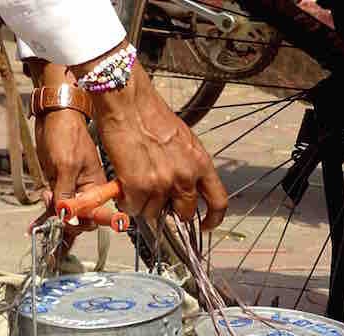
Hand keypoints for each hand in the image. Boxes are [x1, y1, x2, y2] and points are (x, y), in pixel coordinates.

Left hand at [34, 108, 106, 234]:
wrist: (53, 115)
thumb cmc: (66, 134)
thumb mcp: (66, 166)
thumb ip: (66, 193)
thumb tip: (64, 216)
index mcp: (96, 187)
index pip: (94, 216)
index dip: (81, 224)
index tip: (66, 224)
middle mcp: (85, 191)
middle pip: (78, 219)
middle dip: (63, 223)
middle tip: (51, 221)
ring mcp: (70, 188)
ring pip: (62, 214)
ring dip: (50, 220)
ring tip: (38, 223)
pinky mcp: (57, 184)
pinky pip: (53, 205)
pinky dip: (44, 214)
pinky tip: (34, 224)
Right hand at [82, 57, 227, 228]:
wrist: (128, 103)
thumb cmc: (152, 115)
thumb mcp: (184, 141)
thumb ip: (188, 166)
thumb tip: (184, 185)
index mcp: (200, 163)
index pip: (218, 201)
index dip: (213, 219)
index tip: (205, 224)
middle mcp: (185, 177)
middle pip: (185, 214)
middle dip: (171, 212)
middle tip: (158, 200)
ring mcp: (162, 184)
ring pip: (155, 214)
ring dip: (145, 205)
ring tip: (136, 184)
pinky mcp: (139, 187)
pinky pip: (134, 208)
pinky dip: (127, 202)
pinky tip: (125, 185)